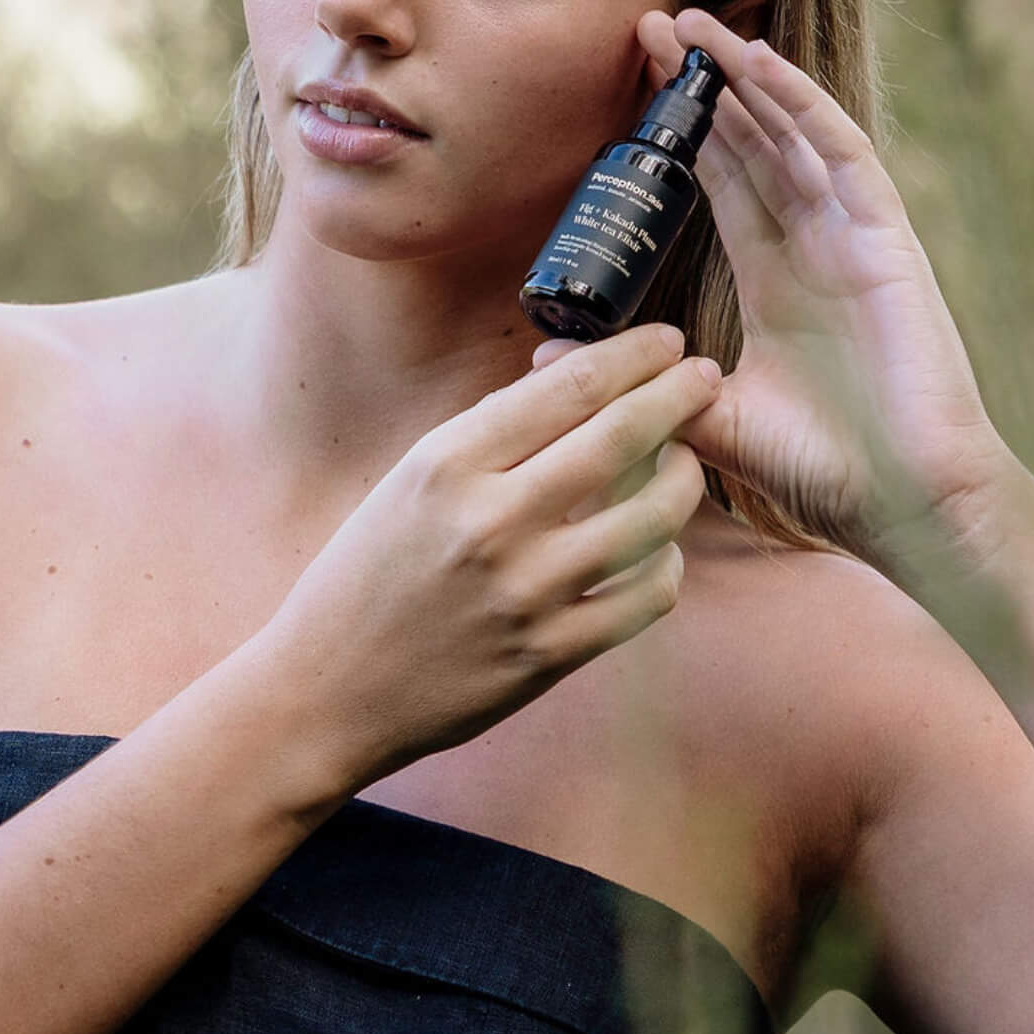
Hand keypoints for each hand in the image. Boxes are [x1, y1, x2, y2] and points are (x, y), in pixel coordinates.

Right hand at [261, 323, 717, 790]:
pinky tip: (659, 548)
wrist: (326, 692)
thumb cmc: (369, 571)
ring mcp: (526, 592)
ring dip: (684, 478)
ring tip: (684, 463)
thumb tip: (575, 377)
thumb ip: (492, 429)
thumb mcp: (411, 477)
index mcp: (448, 462)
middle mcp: (490, 521)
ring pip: (652, 516)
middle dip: (679, 395)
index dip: (634, 355)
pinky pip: (647, 596)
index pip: (569, 386)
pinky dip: (668, 562)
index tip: (667, 341)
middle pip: (622, 437)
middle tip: (707, 376)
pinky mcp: (550, 655)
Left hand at [631, 8, 1030, 569]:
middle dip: (701, 83)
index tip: (632, 76)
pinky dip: (804, 106)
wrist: (910, 507)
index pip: (721, 178)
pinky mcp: (886, 240)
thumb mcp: (715, 420)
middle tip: (648, 24)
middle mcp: (811, 243)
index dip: (680, 127)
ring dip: (744, 76)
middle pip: (751, 140)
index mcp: (774, 277)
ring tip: (691, 25)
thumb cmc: (829, 473)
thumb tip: (543, 357)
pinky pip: (843, 156)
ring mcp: (851, 236)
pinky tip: (760, 67)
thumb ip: (645, 382)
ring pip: (793, 133)